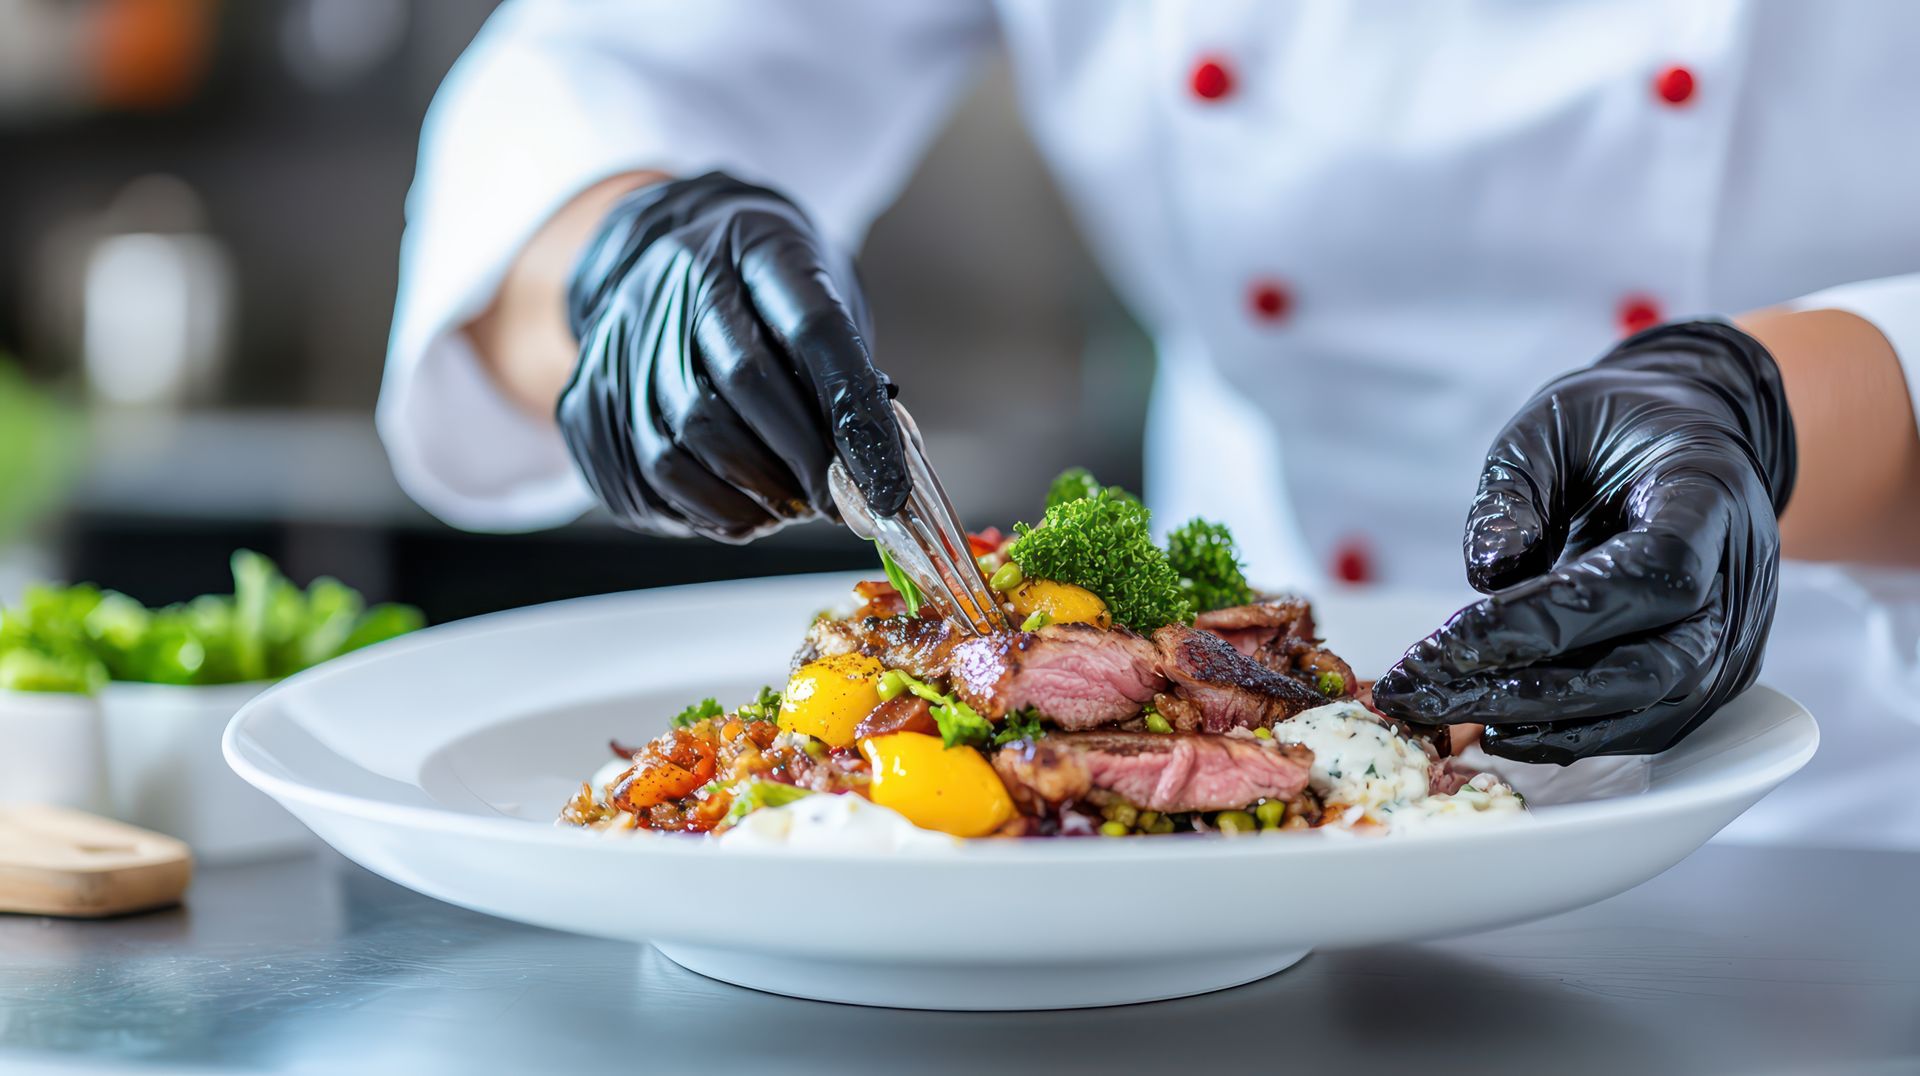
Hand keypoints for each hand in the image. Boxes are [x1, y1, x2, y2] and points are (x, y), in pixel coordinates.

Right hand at [558, 172, 906, 540]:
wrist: (669, 258)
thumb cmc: (768, 294)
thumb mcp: (820, 299)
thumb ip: (847, 373)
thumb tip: (874, 468)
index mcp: (758, 245)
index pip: (814, 328)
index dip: (854, 417)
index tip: (887, 487)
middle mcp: (679, 281)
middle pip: (743, 385)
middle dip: (802, 464)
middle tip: (836, 504)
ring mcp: (622, 336)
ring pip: (683, 443)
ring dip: (749, 497)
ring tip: (788, 509)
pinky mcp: (585, 394)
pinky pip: (641, 479)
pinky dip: (701, 512)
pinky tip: (738, 512)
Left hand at [1372, 322, 1796, 762]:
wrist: (1688, 438)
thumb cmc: (1613, 425)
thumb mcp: (1546, 427)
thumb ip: (1513, 495)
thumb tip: (1489, 572)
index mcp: (1707, 495)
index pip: (1653, 573)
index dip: (1556, 614)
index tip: (1460, 632)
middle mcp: (1739, 580)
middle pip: (1653, 665)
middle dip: (1532, 687)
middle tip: (1429, 687)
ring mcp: (1733, 639)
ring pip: (1649, 710)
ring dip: (1537, 721)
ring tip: (1440, 708)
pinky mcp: (1710, 678)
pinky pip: (1645, 726)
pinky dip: (1569, 735)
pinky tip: (1494, 727)